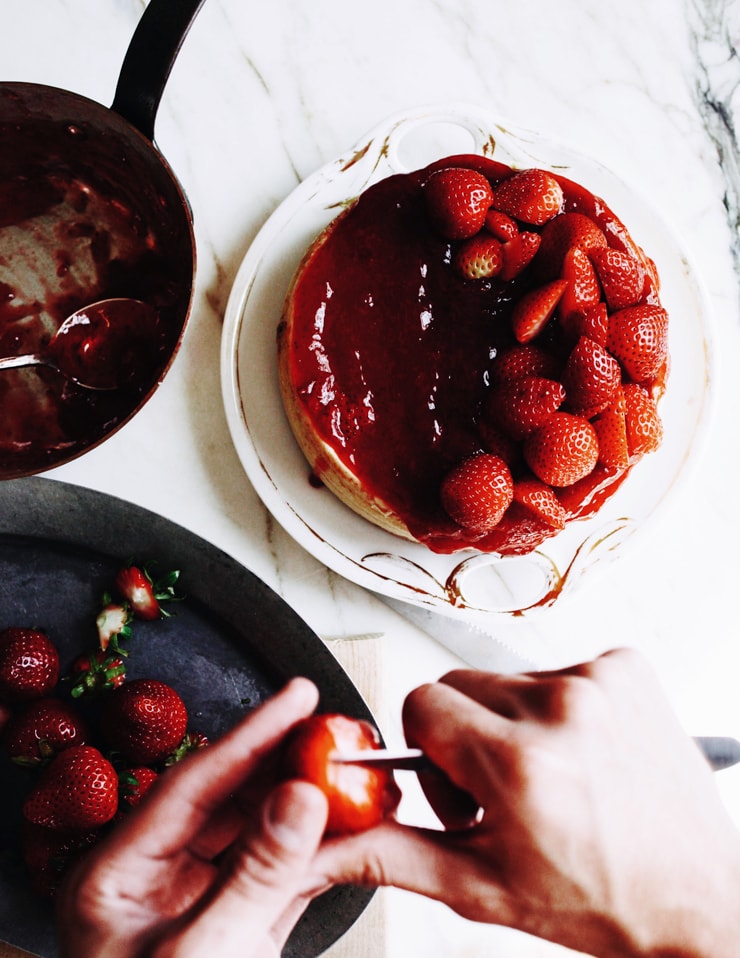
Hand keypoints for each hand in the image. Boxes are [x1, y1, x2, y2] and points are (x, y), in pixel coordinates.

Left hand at [57, 677, 328, 957]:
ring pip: (259, 832)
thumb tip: (301, 798)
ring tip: (345, 774)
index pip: (191, 782)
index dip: (251, 734)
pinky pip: (282, 876)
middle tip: (328, 731)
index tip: (296, 696)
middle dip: (282, 764)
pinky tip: (346, 833)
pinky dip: (317, 855)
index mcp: (115, 876)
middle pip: (227, 799)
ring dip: (305, 807)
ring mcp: (197, 904)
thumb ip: (254, 875)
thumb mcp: (199, 952)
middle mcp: (155, 881)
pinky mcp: (239, 930)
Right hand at [316, 649, 739, 957]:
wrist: (698, 899)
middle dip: (465, 734)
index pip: (420, 702)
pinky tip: (584, 752)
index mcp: (518, 762)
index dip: (426, 748)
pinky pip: (558, 667)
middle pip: (460, 684)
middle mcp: (561, 707)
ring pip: (507, 678)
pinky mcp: (628, 667)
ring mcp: (601, 680)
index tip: (456, 782)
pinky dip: (560, 705)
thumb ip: (391, 854)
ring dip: (514, 720)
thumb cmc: (601, 900)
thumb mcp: (481, 888)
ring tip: (551, 775)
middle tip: (503, 788)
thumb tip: (324, 846)